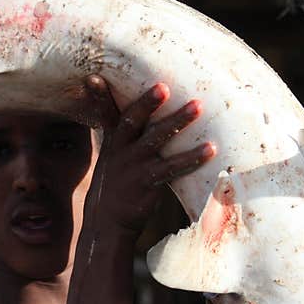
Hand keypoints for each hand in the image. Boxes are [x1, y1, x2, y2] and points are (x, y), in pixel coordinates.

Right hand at [80, 75, 214, 238]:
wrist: (106, 225)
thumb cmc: (115, 188)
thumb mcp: (111, 161)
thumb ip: (125, 139)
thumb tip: (141, 119)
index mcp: (112, 143)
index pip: (104, 115)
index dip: (98, 97)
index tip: (93, 78)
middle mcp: (120, 151)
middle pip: (132, 121)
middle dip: (147, 102)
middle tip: (164, 85)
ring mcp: (133, 167)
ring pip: (156, 139)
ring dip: (177, 121)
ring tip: (198, 106)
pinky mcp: (147, 184)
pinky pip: (172, 168)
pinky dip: (192, 158)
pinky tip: (211, 149)